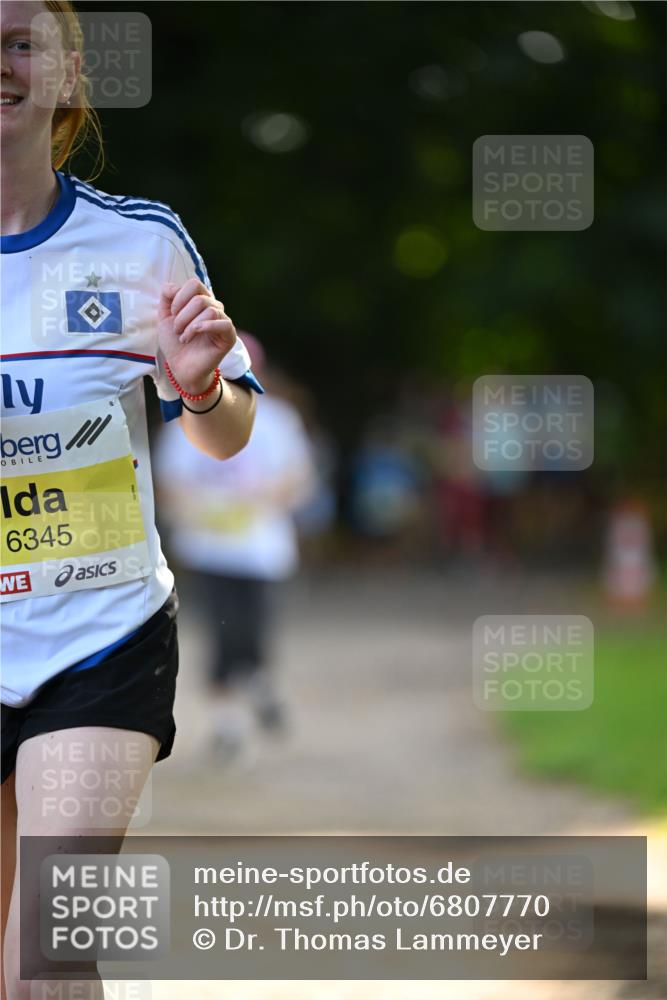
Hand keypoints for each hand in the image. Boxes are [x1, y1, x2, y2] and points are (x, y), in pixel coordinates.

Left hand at [157, 278, 236, 393]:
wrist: (181, 367)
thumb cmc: (175, 343)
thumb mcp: (164, 317)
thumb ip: (167, 298)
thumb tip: (172, 286)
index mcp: (201, 300)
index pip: (194, 284)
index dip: (179, 297)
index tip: (172, 314)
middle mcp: (214, 308)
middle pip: (200, 298)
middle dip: (182, 315)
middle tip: (177, 330)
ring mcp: (223, 321)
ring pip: (209, 310)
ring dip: (190, 325)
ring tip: (183, 337)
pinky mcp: (229, 336)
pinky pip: (224, 323)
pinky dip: (205, 327)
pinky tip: (194, 334)